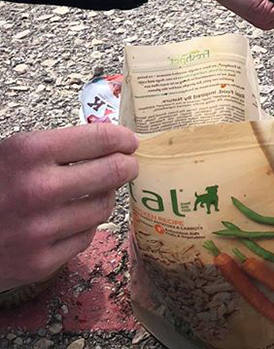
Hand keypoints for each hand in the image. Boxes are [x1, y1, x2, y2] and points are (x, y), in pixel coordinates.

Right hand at [0, 124, 138, 290]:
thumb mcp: (14, 153)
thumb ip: (57, 147)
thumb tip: (108, 141)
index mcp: (30, 152)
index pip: (100, 139)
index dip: (122, 139)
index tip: (130, 141)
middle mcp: (38, 189)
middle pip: (112, 172)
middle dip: (127, 166)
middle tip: (129, 165)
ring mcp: (41, 229)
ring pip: (103, 207)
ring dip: (105, 197)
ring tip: (96, 191)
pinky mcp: (40, 263)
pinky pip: (85, 238)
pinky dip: (85, 226)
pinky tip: (72, 218)